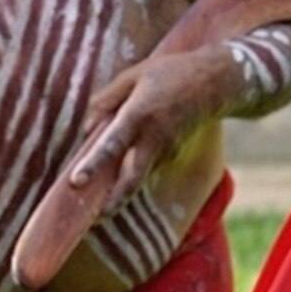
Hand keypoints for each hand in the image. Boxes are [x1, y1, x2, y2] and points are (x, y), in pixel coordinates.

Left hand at [62, 47, 244, 204]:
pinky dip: (131, 170)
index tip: (76, 181)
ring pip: (138, 176)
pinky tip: (122, 168)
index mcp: (140, 112)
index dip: (93, 164)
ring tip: (100, 200)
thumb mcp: (133, 76)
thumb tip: (86, 129)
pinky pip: (146, 165)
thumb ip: (106, 101)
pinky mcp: (173, 154)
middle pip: (132, 178)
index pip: (113, 143)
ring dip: (119, 188)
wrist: (214, 84)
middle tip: (95, 218)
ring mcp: (167, 149)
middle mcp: (154, 136)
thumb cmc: (169, 73)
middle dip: (113, 201)